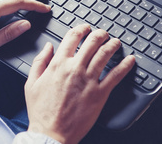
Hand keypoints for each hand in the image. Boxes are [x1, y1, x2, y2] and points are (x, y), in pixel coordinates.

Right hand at [25, 24, 135, 143]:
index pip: (72, 38)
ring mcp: (88, 80)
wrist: (51, 133)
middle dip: (100, 34)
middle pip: (92, 42)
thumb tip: (48, 47)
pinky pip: (115, 75)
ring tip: (116, 42)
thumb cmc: (41, 111)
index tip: (85, 28)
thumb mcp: (31, 83)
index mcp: (58, 64)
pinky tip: (130, 60)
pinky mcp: (99, 93)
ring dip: (112, 45)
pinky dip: (125, 65)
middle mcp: (74, 69)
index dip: (81, 29)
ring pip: (104, 55)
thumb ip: (40, 61)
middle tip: (104, 34)